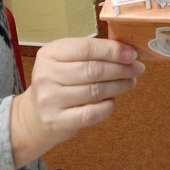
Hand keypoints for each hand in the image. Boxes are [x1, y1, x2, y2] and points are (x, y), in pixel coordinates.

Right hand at [10, 38, 144, 167]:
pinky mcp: (57, 121)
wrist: (33, 116)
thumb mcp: (65, 60)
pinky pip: (92, 113)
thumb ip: (90, 54)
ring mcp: (50, 100)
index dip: (113, 51)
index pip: (86, 48)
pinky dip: (108, 106)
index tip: (132, 54)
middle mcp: (47, 75)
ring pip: (95, 91)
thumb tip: (127, 52)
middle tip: (137, 69)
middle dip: (121, 69)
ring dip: (119, 86)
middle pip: (93, 70)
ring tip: (130, 82)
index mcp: (50, 53)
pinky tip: (113, 100)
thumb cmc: (57, 82)